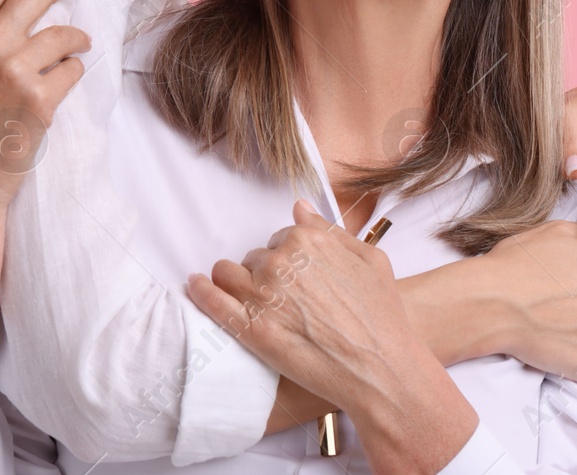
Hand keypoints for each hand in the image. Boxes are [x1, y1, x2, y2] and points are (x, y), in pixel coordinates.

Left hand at [188, 201, 476, 473]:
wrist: (382, 368)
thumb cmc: (382, 315)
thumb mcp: (370, 258)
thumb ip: (330, 232)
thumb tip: (300, 209)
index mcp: (307, 240)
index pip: (281, 237)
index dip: (289, 257)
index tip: (296, 275)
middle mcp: (280, 262)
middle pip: (256, 257)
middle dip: (265, 273)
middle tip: (286, 298)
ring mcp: (261, 295)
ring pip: (228, 273)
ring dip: (235, 281)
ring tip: (249, 298)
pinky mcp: (249, 329)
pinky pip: (212, 301)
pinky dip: (200, 290)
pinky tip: (194, 285)